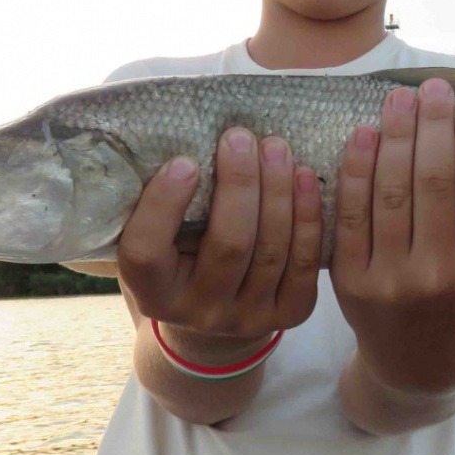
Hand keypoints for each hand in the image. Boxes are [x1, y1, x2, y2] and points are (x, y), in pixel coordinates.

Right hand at [117, 129, 322, 362]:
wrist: (216, 313)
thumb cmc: (180, 255)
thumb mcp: (159, 237)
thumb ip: (162, 206)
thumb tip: (182, 139)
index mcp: (153, 293)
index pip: (146, 252)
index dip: (163, 206)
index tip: (183, 161)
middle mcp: (200, 312)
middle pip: (228, 245)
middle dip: (239, 184)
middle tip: (241, 137)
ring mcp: (247, 318)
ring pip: (271, 250)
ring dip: (278, 191)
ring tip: (276, 147)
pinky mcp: (288, 315)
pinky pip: (304, 262)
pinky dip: (308, 216)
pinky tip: (305, 177)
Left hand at [330, 78, 454, 395]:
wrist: (416, 365)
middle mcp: (441, 277)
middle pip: (437, 181)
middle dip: (433, 124)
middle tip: (432, 89)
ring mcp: (392, 280)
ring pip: (392, 190)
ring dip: (396, 135)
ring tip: (399, 101)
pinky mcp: (351, 281)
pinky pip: (353, 211)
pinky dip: (357, 167)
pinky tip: (364, 134)